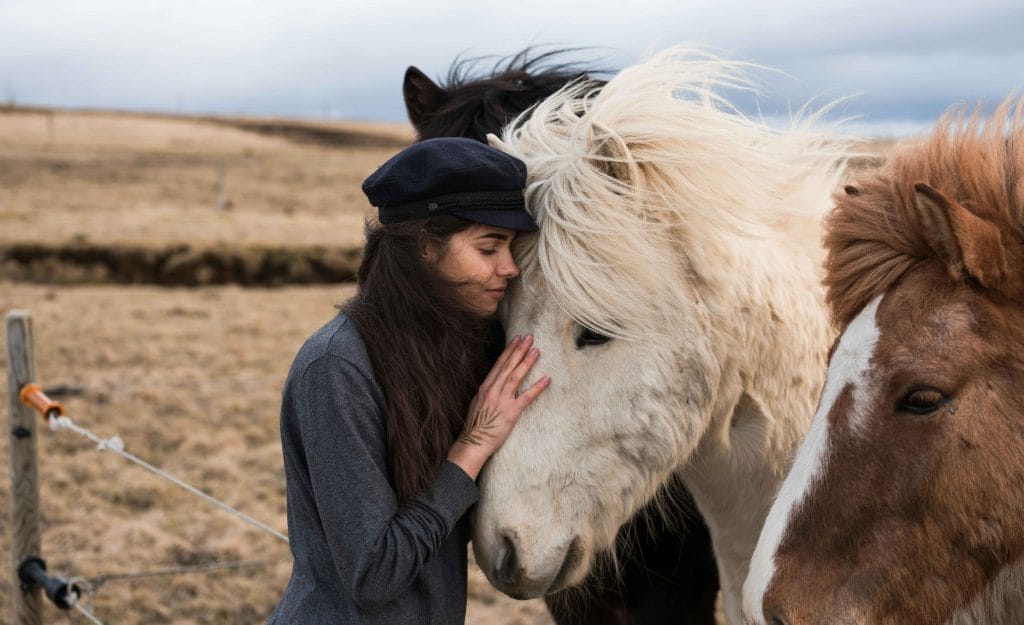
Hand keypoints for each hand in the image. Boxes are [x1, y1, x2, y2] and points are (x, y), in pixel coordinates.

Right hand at [447, 335, 549, 478]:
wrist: (473, 443)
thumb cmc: (476, 425)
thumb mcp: (478, 403)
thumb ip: (488, 391)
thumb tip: (495, 382)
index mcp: (485, 387)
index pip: (499, 364)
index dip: (509, 351)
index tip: (516, 339)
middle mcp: (493, 390)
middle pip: (508, 366)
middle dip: (519, 350)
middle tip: (529, 337)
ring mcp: (501, 401)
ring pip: (515, 377)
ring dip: (526, 362)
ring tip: (536, 351)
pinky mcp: (510, 413)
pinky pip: (526, 398)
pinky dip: (537, 387)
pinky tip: (546, 379)